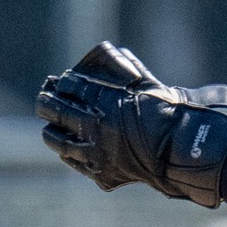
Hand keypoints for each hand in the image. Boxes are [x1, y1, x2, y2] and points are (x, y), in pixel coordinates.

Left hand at [36, 42, 226, 208]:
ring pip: (60, 142)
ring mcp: (96, 152)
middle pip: (58, 111)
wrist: (185, 151)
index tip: (60, 81)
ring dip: (51, 133)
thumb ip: (128, 70)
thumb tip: (114, 53)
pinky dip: (70, 155)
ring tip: (48, 128)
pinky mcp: (101, 173)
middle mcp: (95, 126)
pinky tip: (67, 151)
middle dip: (47, 103)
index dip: (64, 83)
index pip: (72, 87)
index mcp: (106, 101)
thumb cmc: (171, 113)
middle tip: (42, 100)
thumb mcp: (150, 85)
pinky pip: (76, 163)